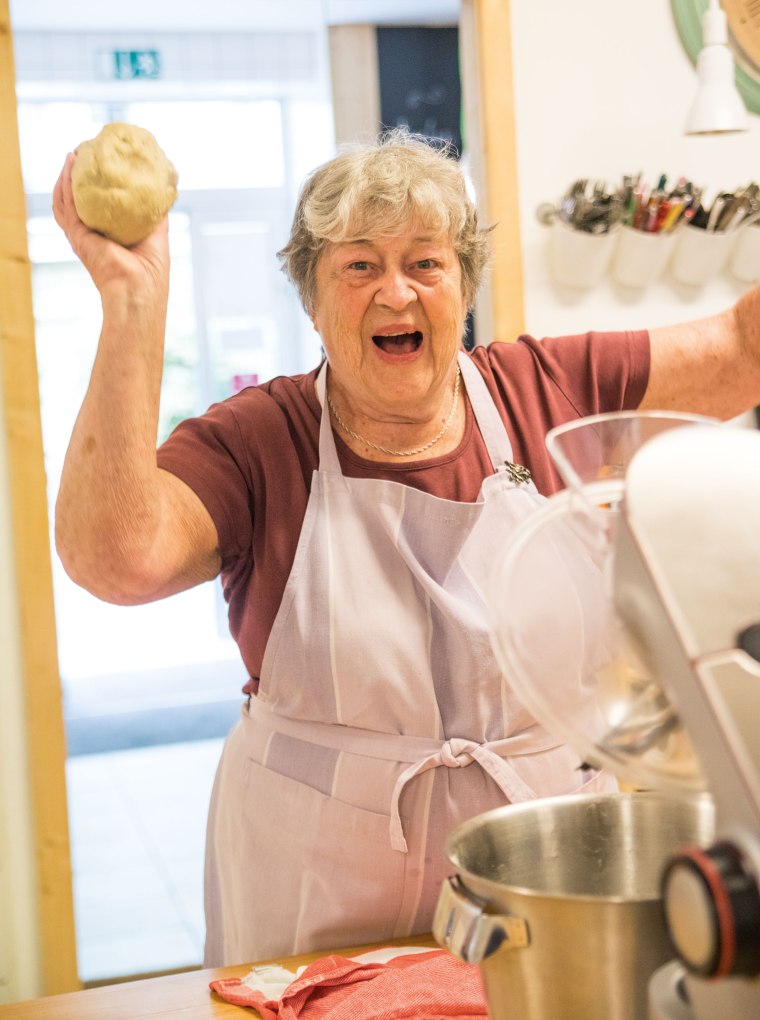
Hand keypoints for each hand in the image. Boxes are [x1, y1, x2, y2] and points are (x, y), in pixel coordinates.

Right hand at [52, 152, 169, 301]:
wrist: (139, 291)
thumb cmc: (151, 272)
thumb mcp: (157, 232)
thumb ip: (155, 211)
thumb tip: (163, 188)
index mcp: (108, 236)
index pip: (97, 207)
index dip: (96, 186)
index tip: (101, 164)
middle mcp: (92, 236)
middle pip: (77, 202)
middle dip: (77, 178)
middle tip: (84, 153)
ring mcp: (82, 237)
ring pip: (66, 201)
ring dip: (66, 177)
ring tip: (73, 155)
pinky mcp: (77, 237)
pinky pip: (66, 206)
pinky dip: (65, 185)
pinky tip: (69, 166)